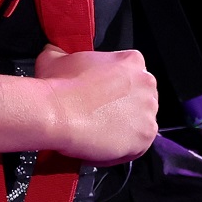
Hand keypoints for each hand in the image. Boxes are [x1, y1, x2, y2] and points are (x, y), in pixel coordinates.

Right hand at [35, 44, 158, 164]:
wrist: (57, 114)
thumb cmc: (59, 85)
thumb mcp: (56, 58)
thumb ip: (62, 53)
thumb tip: (53, 52)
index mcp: (131, 61)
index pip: (130, 73)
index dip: (115, 85)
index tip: (102, 94)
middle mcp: (146, 83)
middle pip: (140, 98)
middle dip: (123, 107)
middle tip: (100, 114)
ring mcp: (148, 111)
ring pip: (139, 122)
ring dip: (123, 128)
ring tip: (99, 132)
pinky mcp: (145, 136)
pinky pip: (136, 146)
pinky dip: (121, 150)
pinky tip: (101, 145)